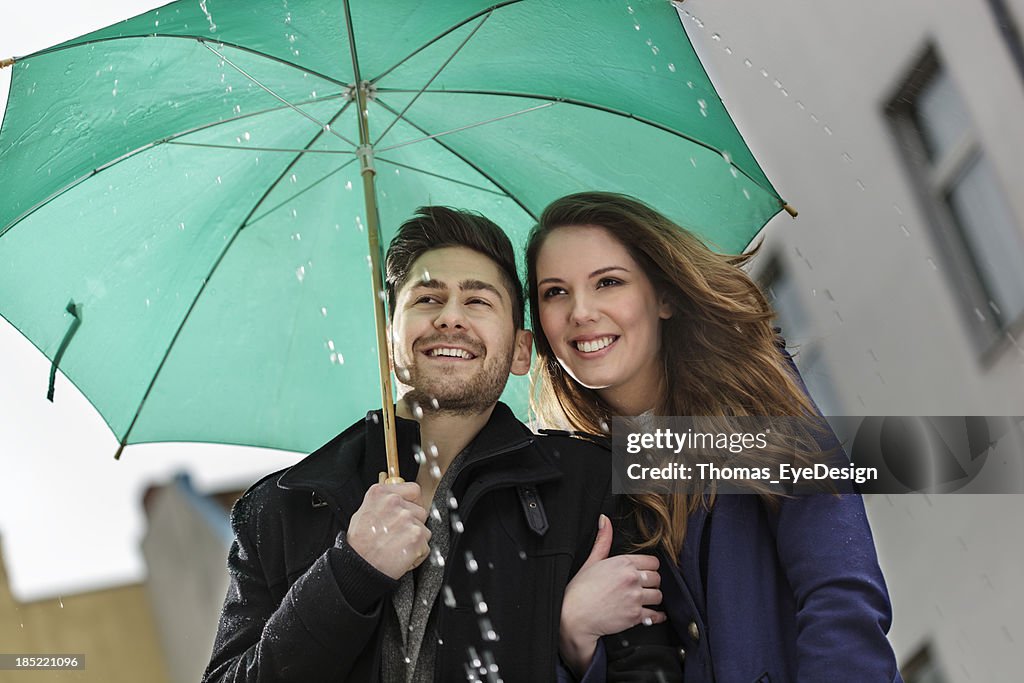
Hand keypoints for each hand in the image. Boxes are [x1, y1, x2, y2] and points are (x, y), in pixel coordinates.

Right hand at [347, 482, 430, 579]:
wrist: (358, 566)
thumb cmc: (358, 544)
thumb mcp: (363, 512)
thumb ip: (383, 502)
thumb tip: (399, 499)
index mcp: (381, 494)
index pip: (413, 490)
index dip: (413, 503)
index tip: (409, 512)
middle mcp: (394, 502)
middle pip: (420, 511)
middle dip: (413, 525)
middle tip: (397, 536)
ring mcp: (407, 518)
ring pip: (424, 529)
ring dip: (415, 540)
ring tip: (397, 547)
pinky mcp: (416, 536)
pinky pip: (425, 546)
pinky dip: (417, 555)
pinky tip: (401, 556)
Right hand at [560, 515, 664, 673]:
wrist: (574, 616)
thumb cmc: (579, 590)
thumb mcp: (591, 561)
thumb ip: (603, 540)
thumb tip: (604, 520)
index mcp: (623, 563)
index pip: (653, 561)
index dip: (649, 567)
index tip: (645, 572)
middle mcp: (631, 578)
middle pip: (657, 578)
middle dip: (651, 583)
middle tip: (644, 586)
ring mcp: (634, 597)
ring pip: (658, 595)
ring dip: (653, 599)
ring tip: (645, 600)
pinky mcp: (635, 616)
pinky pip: (655, 615)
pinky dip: (656, 617)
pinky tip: (654, 615)